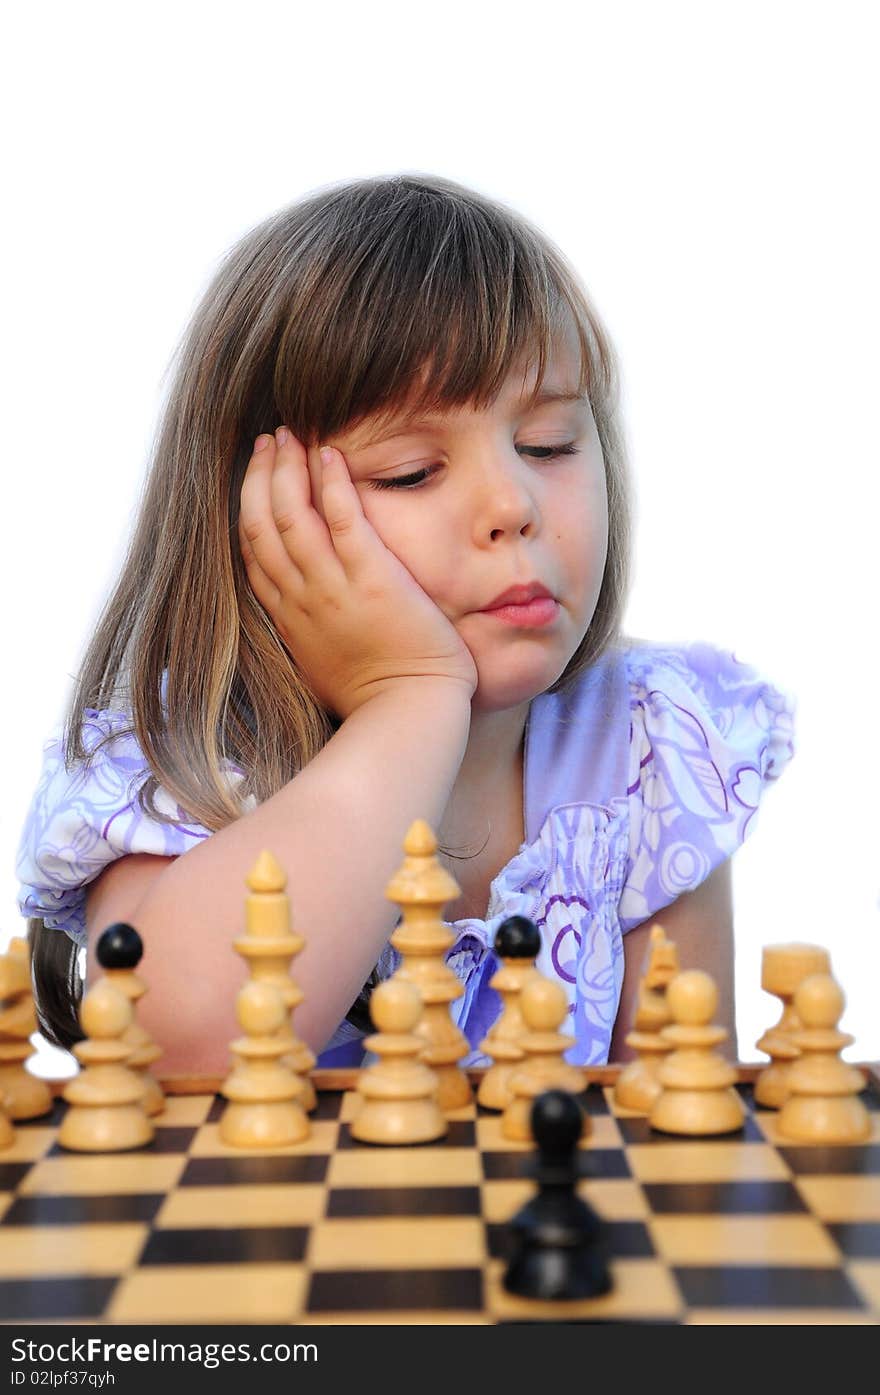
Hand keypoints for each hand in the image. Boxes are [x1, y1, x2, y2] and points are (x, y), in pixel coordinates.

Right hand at [238, 428, 478, 719]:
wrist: (407, 715)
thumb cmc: (378, 700)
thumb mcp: (325, 668)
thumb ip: (313, 635)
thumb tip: (312, 622)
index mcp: (289, 620)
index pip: (255, 554)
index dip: (251, 508)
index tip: (256, 478)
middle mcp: (301, 599)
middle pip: (262, 525)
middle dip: (260, 477)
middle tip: (268, 441)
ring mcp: (332, 589)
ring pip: (292, 515)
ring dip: (287, 468)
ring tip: (290, 434)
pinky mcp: (372, 580)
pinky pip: (343, 519)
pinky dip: (332, 482)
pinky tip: (329, 452)